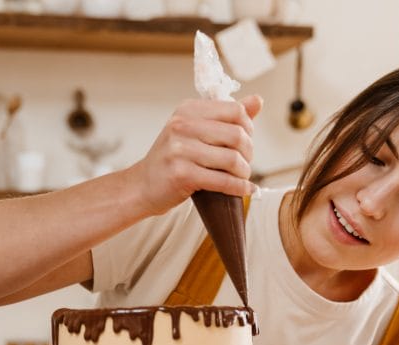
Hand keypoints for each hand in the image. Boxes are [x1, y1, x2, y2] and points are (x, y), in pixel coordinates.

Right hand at [128, 95, 262, 215]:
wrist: (141, 186)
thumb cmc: (172, 159)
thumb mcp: (194, 130)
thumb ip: (225, 116)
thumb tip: (257, 101)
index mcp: (188, 110)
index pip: (235, 110)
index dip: (248, 128)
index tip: (245, 142)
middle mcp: (182, 126)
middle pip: (237, 135)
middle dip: (249, 152)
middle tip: (244, 163)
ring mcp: (180, 150)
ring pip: (232, 159)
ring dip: (244, 172)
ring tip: (242, 177)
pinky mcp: (182, 174)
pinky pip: (223, 181)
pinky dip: (239, 187)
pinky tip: (245, 189)